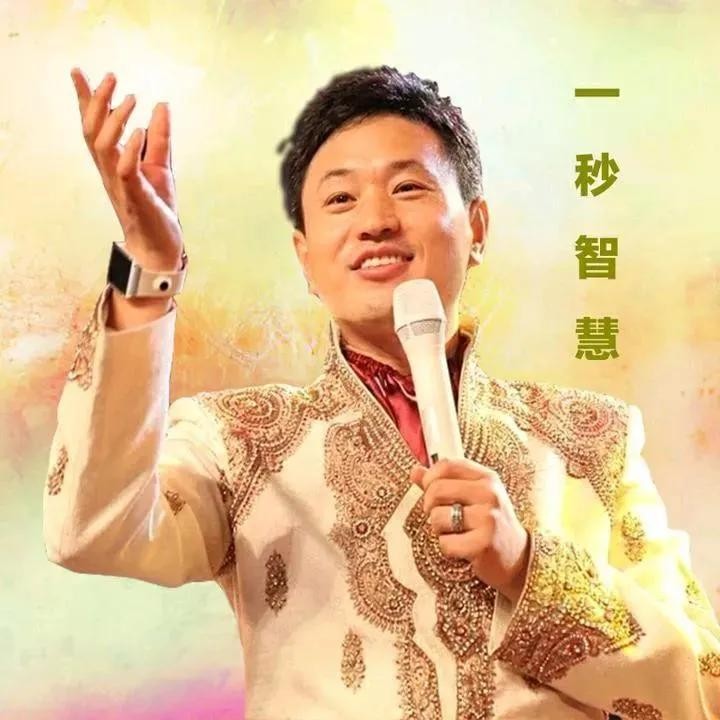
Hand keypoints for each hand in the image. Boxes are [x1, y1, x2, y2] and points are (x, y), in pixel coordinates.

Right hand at [70, 67, 183, 269]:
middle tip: (110, 77)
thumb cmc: (156, 207)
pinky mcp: (136, 197)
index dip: (86, 100)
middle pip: (92, 131)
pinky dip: (130, 150)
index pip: (95, 126)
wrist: (161, 245)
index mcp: (113, 162)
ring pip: (104, 147)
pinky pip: (126, 171)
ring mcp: (121, 184)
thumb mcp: (160, 166)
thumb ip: (159, 138)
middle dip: (97, 101)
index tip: (79, 72)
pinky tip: (138, 132)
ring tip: (132, 99)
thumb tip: (162, 105)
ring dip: (115, 120)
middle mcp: (111, 171)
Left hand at [411, 458, 530, 602]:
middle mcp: (489, 494)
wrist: (518, 559)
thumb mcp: (473, 497)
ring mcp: (488, 518)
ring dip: (438, 529)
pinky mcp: (483, 544)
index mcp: (487, 478)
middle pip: (436, 489)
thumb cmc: (491, 524)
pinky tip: (463, 548)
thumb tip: (415, 471)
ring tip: (455, 532)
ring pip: (437, 516)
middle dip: (430, 506)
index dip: (430, 478)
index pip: (446, 465)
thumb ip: (444, 482)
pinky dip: (447, 548)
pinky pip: (444, 543)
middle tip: (441, 516)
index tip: (430, 490)